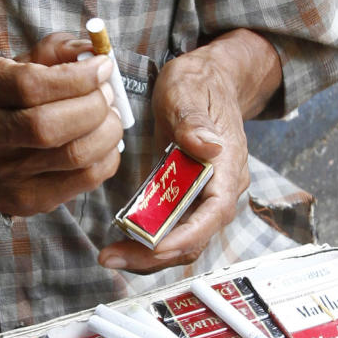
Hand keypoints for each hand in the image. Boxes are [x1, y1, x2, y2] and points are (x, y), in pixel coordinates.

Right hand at [0, 32, 123, 219]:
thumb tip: (93, 49)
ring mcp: (8, 173)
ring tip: (109, 116)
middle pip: (50, 126)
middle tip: (106, 93)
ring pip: (74, 156)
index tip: (102, 66)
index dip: (77, 76)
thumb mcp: (7, 68)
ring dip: (107, 131)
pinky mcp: (29, 199)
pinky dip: (107, 157)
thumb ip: (50, 52)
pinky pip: (85, 181)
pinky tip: (104, 142)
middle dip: (95, 105)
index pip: (30, 86)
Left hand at [97, 30, 281, 274]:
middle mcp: (221, 188)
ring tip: (110, 256)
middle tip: (111, 258)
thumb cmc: (198, 83)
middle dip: (155, 254)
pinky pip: (171, 226)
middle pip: (195, 236)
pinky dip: (148, 238)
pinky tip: (120, 241)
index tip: (153, 248)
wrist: (209, 79)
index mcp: (227, 166)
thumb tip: (207, 146)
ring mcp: (205, 195)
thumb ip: (193, 120)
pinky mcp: (187, 195)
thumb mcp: (188, 92)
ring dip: (148, 253)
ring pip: (182, 238)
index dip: (186, 236)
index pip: (214, 213)